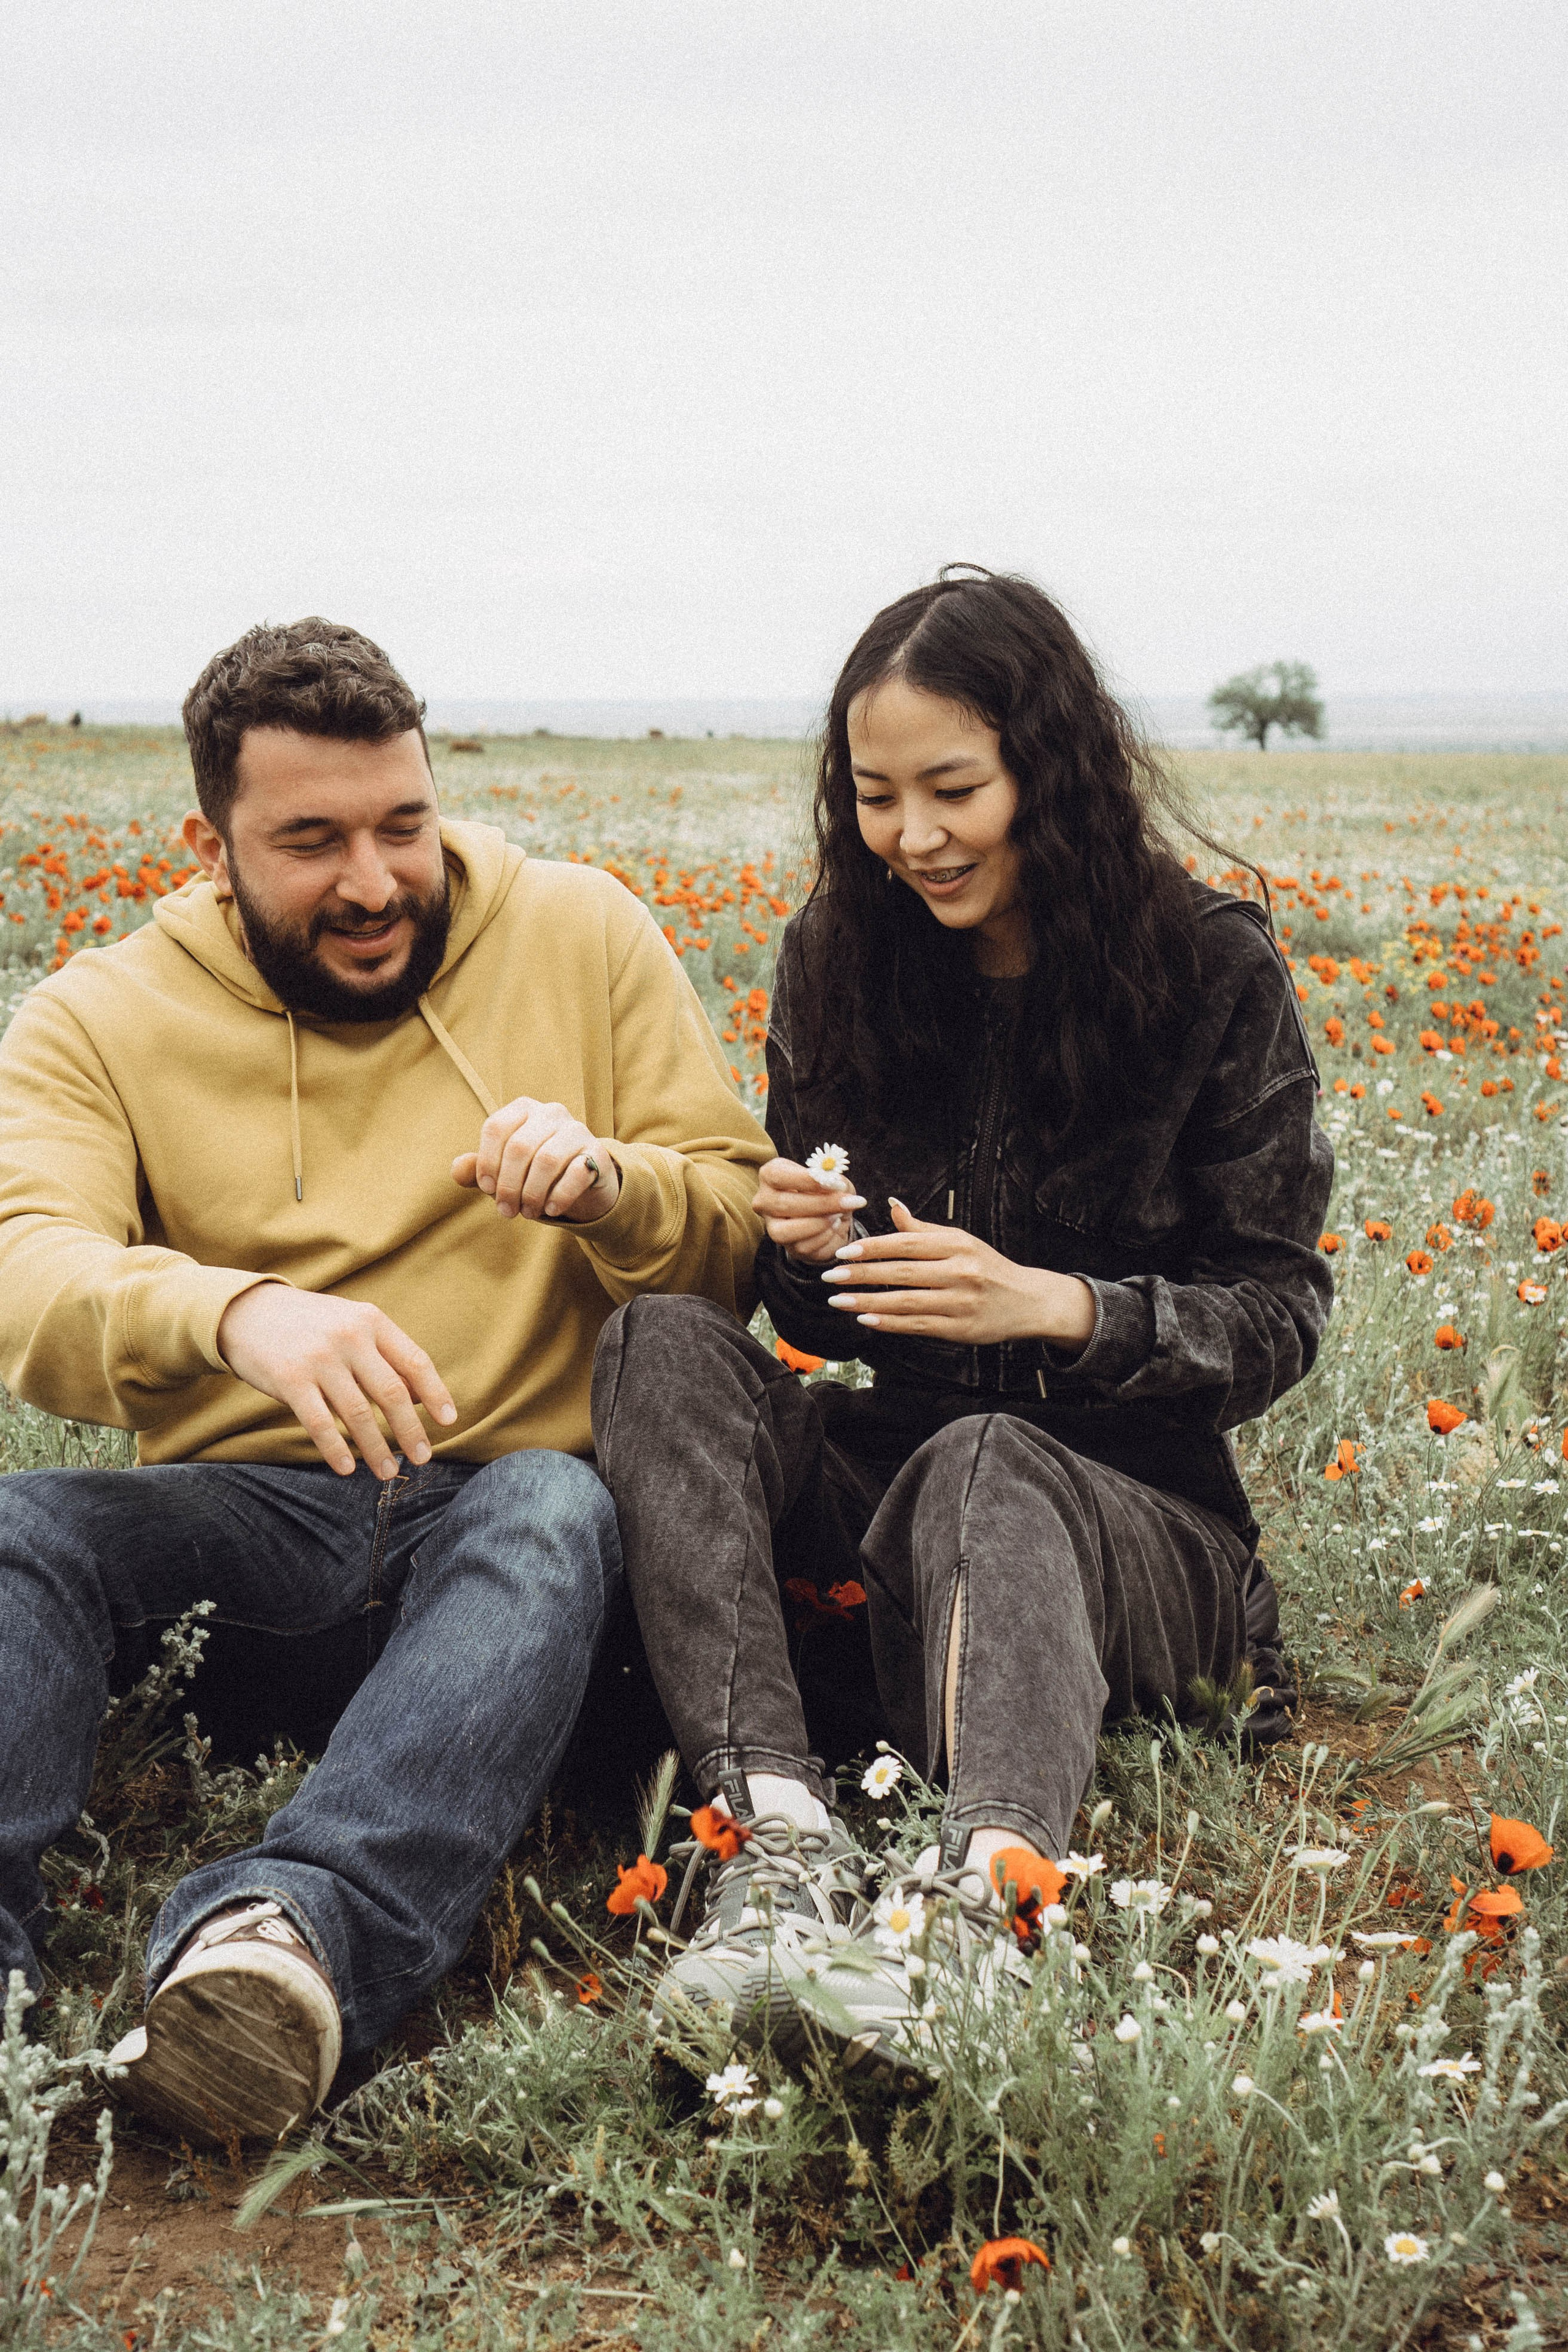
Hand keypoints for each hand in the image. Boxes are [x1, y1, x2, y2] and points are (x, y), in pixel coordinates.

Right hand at [217, 1284, 457, 1479]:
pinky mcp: (290, 1379)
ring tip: (387, 1472)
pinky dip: (336, 1449)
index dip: (436, 1393)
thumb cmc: (310, 1325)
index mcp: (371, 1321)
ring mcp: (319, 1358)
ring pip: (358, 1413)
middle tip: (422, 1458)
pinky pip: (320, 1423)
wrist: (247, 1311)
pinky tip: (347, 1468)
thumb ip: (386, 1355)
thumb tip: (423, 1398)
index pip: (415, 1361)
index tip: (449, 1422)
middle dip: (410, 1430)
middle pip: (392, 1393)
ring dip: (376, 1448)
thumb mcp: (352, 1324)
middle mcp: (349, 1337)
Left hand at [451, 1097, 621, 1223]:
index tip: (487, 1189)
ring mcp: (576, 1130)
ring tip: (528, 1213)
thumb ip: (478, 1169)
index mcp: (523, 1108)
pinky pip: (575, 1173)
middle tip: (507, 1212)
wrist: (582, 1182)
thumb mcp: (503, 1170)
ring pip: (546, 1160)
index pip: (496, 1127)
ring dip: (532, 1193)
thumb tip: (456, 1170)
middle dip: (509, 1186)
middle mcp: (550, 1112)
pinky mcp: (597, 1152)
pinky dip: (559, 1196)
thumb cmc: (533, 1172)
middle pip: (519, 1147)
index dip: (487, 1161)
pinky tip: (551, 1210)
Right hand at [755, 1156, 867, 1265]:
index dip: (806, 1180)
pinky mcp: (788, 1247)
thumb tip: (836, 1186)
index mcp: (771, 1175)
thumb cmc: (828, 1192)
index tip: (833, 1183)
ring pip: (786, 1231)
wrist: (831, 1216)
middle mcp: (764, 1201)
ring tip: (838, 1216)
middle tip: (848, 1202)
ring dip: (819, 1224)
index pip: (778, 1176)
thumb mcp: (834, 1180)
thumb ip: (835, 1180)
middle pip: (784, 1204)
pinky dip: (823, 1236)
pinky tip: (833, 1227)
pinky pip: (802, 1246)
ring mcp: (772, 1227)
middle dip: (821, 1204)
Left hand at [821, 1197, 1095, 1349]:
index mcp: (957, 1244)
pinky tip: (865, 1318)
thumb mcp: (960, 1241)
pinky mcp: (960, 1328)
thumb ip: (922, 1229)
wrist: (1027, 1301)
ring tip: (839, 1299)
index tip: (844, 1251)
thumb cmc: (987, 1268)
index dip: (873, 1248)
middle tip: (830, 1275)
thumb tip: (891, 1205)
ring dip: (867, 1301)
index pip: (907, 1243)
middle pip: (901, 1272)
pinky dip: (888, 1322)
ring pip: (905, 1301)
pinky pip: (916, 1325)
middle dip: (861, 1274)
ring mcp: (960, 1302)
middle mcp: (960, 1271)